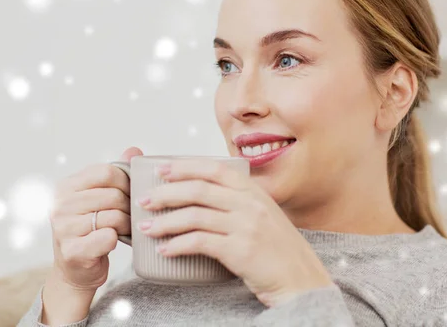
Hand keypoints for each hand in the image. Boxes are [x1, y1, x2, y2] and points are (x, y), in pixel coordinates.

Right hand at [49, 146, 141, 290]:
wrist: (76, 270)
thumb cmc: (91, 229)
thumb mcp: (99, 198)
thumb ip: (116, 173)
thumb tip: (133, 150)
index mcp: (66, 186)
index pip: (107, 172)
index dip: (126, 182)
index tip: (129, 194)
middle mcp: (60, 205)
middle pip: (113, 195)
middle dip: (129, 206)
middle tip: (130, 215)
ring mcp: (63, 228)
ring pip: (114, 216)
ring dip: (127, 224)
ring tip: (124, 228)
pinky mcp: (72, 251)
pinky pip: (108, 237)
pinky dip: (117, 240)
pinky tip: (113, 242)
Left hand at [136, 159, 334, 307]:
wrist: (302, 280)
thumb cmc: (278, 250)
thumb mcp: (264, 215)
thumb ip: (239, 203)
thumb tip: (201, 196)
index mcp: (254, 191)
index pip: (214, 169)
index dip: (185, 167)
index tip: (161, 171)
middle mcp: (250, 204)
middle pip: (199, 189)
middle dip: (165, 193)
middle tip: (144, 201)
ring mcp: (247, 226)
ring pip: (195, 215)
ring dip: (165, 221)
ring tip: (146, 229)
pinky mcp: (241, 250)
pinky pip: (200, 242)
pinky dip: (178, 245)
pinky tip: (165, 250)